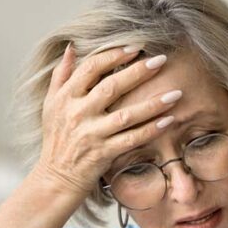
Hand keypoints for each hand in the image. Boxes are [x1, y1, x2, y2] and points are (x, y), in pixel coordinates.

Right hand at [29, 43, 182, 200]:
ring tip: (176, 93)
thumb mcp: (51, 105)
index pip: (91, 68)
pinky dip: (151, 129)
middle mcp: (77, 113)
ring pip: (126, 114)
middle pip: (111, 86)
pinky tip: (169, 120)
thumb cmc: (56, 140)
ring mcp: (91, 134)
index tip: (135, 48)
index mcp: (65, 97)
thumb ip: (61, 75)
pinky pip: (132, 139)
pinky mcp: (103, 154)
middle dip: (138, 72)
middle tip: (161, 60)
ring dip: (153, 103)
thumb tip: (72, 48)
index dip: (114, 55)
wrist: (54, 179)